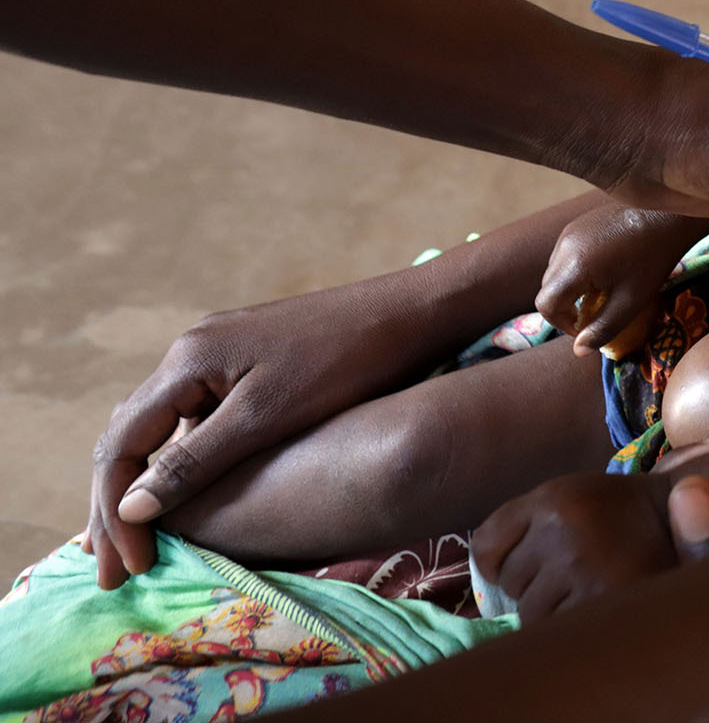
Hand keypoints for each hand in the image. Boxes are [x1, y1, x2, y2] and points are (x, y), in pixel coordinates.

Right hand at [84, 277, 441, 589]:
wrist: (416, 313)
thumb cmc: (349, 361)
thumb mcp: (268, 416)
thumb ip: (197, 460)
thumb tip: (128, 508)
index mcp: (188, 361)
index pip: (121, 445)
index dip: (112, 512)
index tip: (129, 568)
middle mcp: (192, 352)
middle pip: (130, 438)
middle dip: (115, 507)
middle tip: (114, 574)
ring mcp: (222, 354)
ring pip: (162, 429)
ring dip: (145, 488)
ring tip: (139, 548)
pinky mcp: (251, 362)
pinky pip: (198, 418)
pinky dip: (184, 463)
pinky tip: (191, 499)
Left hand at [472, 434, 708, 620]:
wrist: (691, 520)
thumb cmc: (624, 516)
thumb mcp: (574, 500)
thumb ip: (526, 526)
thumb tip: (485, 581)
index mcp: (553, 496)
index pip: (487, 547)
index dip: (501, 565)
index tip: (527, 567)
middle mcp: (564, 524)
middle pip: (510, 582)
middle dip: (534, 587)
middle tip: (577, 574)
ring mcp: (583, 563)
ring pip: (531, 612)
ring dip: (553, 611)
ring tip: (591, 590)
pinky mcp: (603, 598)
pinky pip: (559, 628)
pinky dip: (572, 625)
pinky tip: (598, 606)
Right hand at [536, 204, 688, 357]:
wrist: (669, 214)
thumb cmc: (653, 259)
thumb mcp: (631, 302)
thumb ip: (603, 329)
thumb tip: (578, 351)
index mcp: (574, 266)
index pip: (545, 305)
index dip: (562, 324)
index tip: (587, 327)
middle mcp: (564, 246)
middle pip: (547, 288)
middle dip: (565, 308)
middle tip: (594, 313)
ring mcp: (569, 232)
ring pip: (554, 272)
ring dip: (568, 289)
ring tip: (599, 293)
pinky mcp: (578, 224)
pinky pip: (564, 255)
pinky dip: (574, 271)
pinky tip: (602, 272)